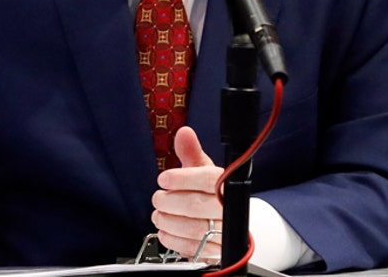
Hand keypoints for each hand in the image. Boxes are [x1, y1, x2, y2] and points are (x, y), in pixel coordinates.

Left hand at [151, 126, 223, 261]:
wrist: (227, 223)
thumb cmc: (210, 194)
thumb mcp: (202, 171)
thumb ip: (191, 153)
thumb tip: (184, 133)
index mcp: (227, 186)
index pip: (209, 179)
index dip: (184, 178)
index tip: (163, 179)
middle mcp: (229, 210)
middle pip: (197, 205)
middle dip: (169, 202)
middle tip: (158, 198)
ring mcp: (225, 234)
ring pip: (194, 229)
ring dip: (169, 221)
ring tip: (158, 215)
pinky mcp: (218, 254)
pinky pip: (194, 250)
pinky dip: (174, 241)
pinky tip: (165, 232)